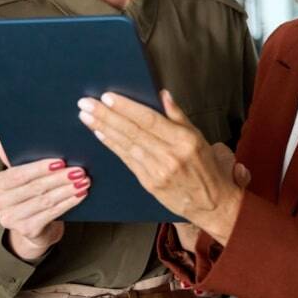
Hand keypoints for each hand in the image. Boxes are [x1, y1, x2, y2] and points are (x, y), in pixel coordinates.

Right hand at [0, 139, 89, 260]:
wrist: (35, 228)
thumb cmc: (30, 194)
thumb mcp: (24, 176)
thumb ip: (18, 158)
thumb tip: (2, 141)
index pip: (18, 174)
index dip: (40, 168)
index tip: (61, 161)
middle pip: (34, 188)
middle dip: (59, 178)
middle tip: (79, 171)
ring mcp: (11, 219)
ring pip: (44, 201)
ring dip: (67, 190)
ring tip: (84, 181)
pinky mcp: (27, 231)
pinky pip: (51, 214)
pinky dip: (67, 203)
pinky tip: (80, 195)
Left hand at [77, 90, 246, 245]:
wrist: (211, 203)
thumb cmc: (205, 167)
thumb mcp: (198, 137)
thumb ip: (178, 115)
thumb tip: (162, 95)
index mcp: (184, 140)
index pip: (149, 119)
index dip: (126, 108)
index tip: (108, 97)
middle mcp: (170, 156)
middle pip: (133, 131)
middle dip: (107, 116)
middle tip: (86, 103)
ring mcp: (157, 171)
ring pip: (126, 145)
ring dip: (104, 129)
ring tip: (86, 116)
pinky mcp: (148, 184)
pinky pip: (127, 160)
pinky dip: (112, 146)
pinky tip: (99, 134)